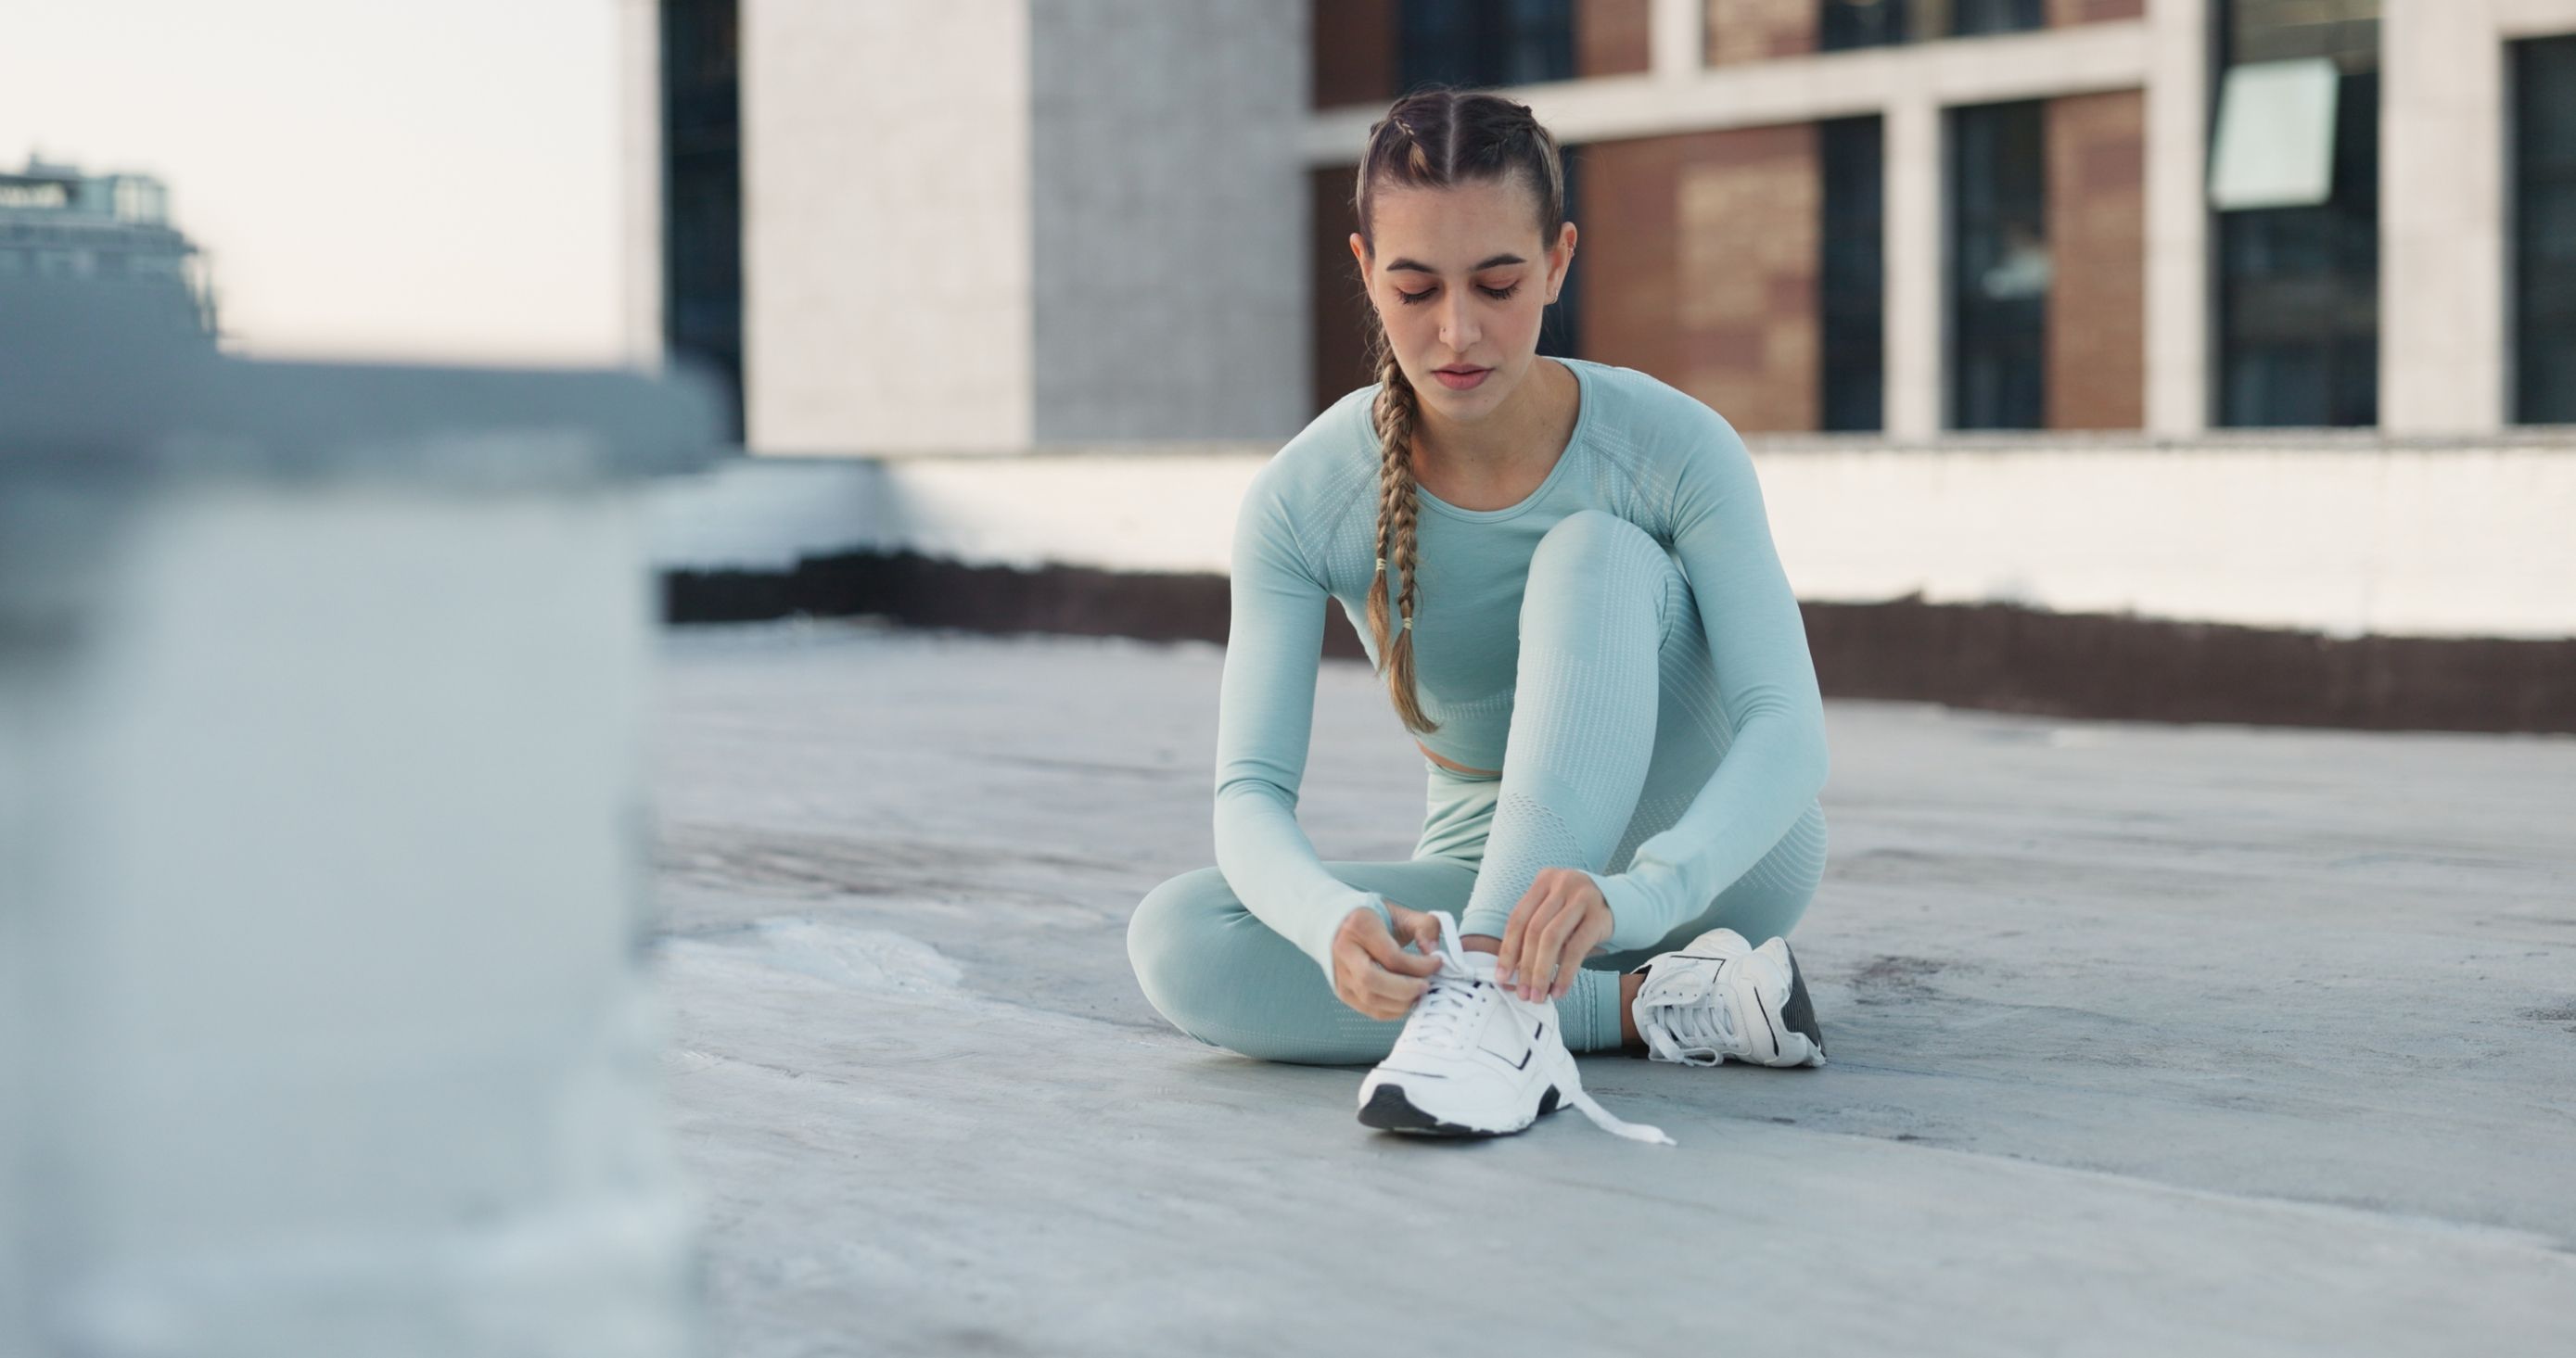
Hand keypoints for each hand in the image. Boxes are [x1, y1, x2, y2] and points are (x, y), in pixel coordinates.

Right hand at [1331, 899, 1445, 1020]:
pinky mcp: (1343, 991)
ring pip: (1370, 999)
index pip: (1390, 956)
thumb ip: (1425, 927)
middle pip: (1372, 981)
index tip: (1437, 963)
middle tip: (1426, 986)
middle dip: (1405, 990)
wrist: (1346, 924)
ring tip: (1419, 993)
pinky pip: (1369, 1009)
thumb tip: (1433, 952)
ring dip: (1401, 1002)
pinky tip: (1407, 1000)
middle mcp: (1344, 951)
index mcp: (1359, 926)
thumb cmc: (1377, 919)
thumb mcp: (1403, 914)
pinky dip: (1392, 1010)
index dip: (1419, 966)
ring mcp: (1340, 974)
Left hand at [1494, 867, 1613, 1001]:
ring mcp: (1582, 897)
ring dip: (1542, 972)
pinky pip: (1576, 949)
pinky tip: (1559, 990)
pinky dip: (1565, 974)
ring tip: (1538, 996)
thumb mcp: (1554, 913)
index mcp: (1544, 881)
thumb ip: (1533, 937)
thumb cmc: (1578, 914)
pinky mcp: (1599, 916)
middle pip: (1534, 930)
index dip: (1508, 950)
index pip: (1518, 918)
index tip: (1502, 977)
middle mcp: (1561, 884)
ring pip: (1552, 939)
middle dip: (1525, 967)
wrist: (1621, 903)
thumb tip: (1511, 977)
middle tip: (1523, 994)